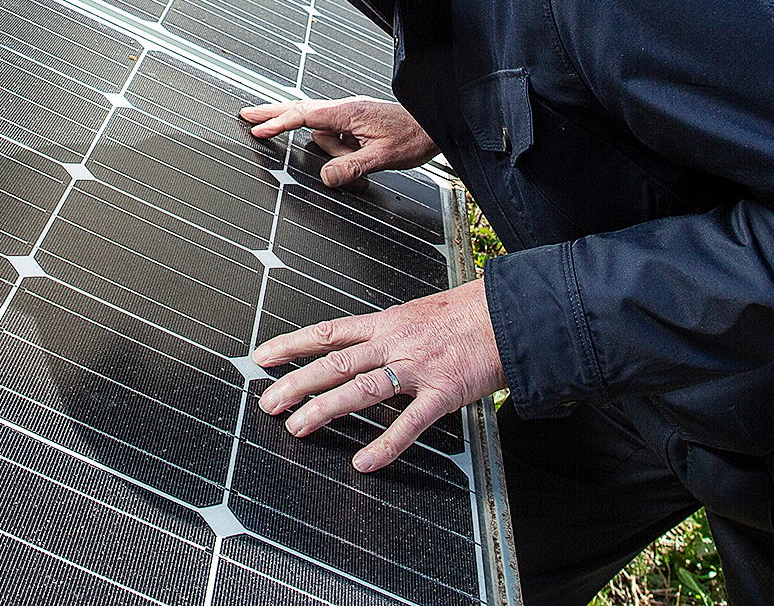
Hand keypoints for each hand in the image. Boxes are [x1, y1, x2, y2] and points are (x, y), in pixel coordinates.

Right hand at [240, 96, 435, 187]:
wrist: (435, 126)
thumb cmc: (414, 137)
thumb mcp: (383, 158)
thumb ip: (352, 167)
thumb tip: (325, 178)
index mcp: (348, 112)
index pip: (304, 115)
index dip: (278, 123)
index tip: (257, 128)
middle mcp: (346, 109)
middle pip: (300, 109)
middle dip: (273, 113)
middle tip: (247, 114)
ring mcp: (350, 115)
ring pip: (323, 131)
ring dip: (333, 149)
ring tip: (363, 159)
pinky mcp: (356, 122)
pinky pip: (335, 135)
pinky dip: (336, 146)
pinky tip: (359, 156)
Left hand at [252, 280, 504, 472]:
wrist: (511, 311)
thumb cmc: (469, 312)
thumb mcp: (420, 312)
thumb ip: (391, 332)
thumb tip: (364, 346)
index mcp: (387, 322)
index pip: (329, 332)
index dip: (293, 345)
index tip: (262, 357)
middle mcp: (394, 342)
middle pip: (335, 362)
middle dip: (296, 382)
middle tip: (268, 402)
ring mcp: (417, 367)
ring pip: (360, 388)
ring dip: (325, 408)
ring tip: (297, 426)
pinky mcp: (443, 392)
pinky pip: (409, 423)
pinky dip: (385, 444)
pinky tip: (364, 462)